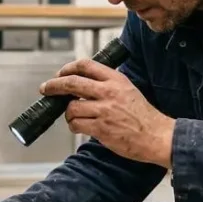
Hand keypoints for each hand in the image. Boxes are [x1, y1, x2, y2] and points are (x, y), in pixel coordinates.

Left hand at [42, 58, 174, 166]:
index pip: (85, 65)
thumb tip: (84, 82)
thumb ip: (108, 84)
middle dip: (53, 86)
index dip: (68, 69)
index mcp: (115, 79)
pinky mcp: (101, 128)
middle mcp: (108, 92)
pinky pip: (76, 124)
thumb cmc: (144, 115)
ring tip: (74, 117)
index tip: (60, 74)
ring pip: (71, 107)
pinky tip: (80, 127)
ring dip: (68, 113)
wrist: (156, 136)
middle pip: (71, 83)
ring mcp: (103, 110)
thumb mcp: (128, 89)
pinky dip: (74, 126)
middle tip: (46, 89)